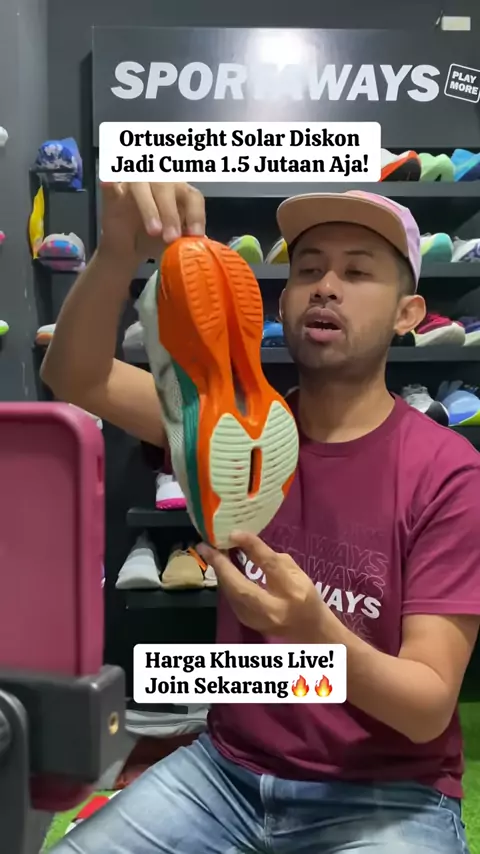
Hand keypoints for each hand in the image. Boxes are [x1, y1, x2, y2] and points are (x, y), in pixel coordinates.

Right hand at [98, 182, 205, 263]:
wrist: (128, 250)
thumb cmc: (155, 241)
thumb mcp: (174, 243)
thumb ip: (187, 239)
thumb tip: (203, 244)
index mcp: (179, 193)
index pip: (192, 196)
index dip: (195, 214)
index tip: (195, 235)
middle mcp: (159, 183)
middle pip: (167, 187)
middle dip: (171, 214)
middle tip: (171, 238)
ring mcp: (135, 185)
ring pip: (142, 185)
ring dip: (149, 207)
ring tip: (154, 230)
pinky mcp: (114, 192)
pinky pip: (112, 184)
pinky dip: (110, 183)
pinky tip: (109, 182)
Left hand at [197, 532, 322, 641]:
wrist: (307, 628)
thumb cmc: (304, 593)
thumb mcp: (294, 570)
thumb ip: (270, 558)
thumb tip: (243, 541)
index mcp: (293, 590)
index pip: (270, 565)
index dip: (251, 547)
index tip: (234, 533)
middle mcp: (274, 609)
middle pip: (241, 587)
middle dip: (221, 565)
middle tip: (206, 546)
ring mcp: (258, 620)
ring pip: (231, 594)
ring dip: (219, 573)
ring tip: (210, 553)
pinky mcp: (247, 623)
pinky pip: (232, 599)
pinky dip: (225, 582)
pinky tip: (221, 569)